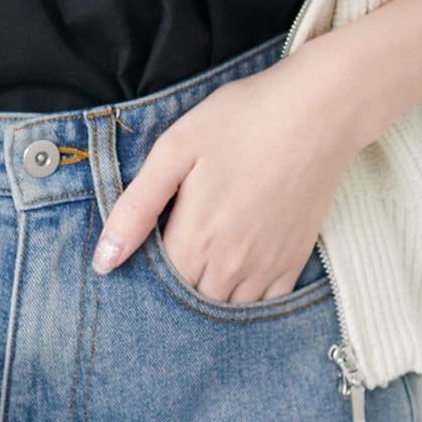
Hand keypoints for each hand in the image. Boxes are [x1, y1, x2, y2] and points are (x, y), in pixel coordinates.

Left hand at [90, 47, 366, 300]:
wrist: (318, 111)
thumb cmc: (242, 120)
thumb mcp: (175, 150)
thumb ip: (136, 208)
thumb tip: (104, 262)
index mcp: (195, 239)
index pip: (156, 289)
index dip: (143, 276)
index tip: (144, 251)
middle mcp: (231, 266)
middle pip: (190, 305)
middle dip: (174, 289)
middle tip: (172, 250)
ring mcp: (267, 267)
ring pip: (226, 310)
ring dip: (208, 297)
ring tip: (201, 261)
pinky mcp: (294, 260)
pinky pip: (265, 307)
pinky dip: (246, 301)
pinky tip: (236, 275)